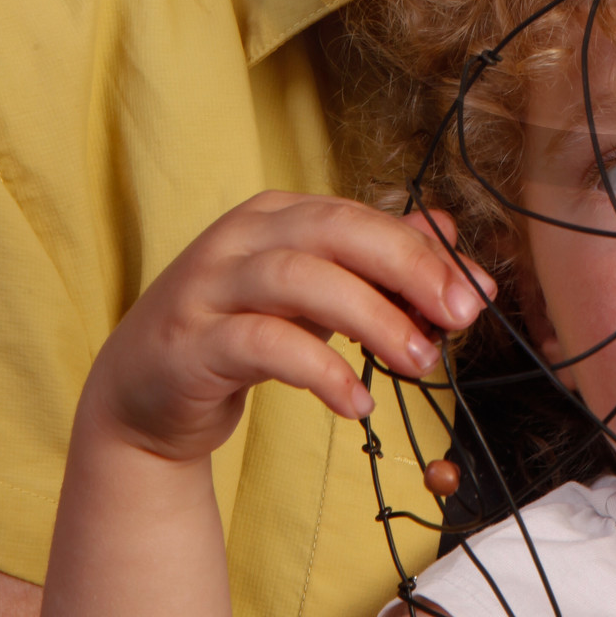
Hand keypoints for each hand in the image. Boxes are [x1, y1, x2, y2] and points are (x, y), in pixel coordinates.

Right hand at [80, 193, 494, 463]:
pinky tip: (356, 400)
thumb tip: (451, 246)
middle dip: (404, 270)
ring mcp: (207, 286)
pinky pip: (261, 343)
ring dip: (370, 318)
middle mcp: (237, 238)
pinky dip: (318, 369)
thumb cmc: (240, 336)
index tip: (474, 295)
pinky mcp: (188, 343)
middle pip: (332, 233)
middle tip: (457, 318)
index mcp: (274, 216)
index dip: (420, 252)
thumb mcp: (313, 298)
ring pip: (298, 279)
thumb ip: (375, 268)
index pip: (358, 216)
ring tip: (417, 362)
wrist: (142, 396)